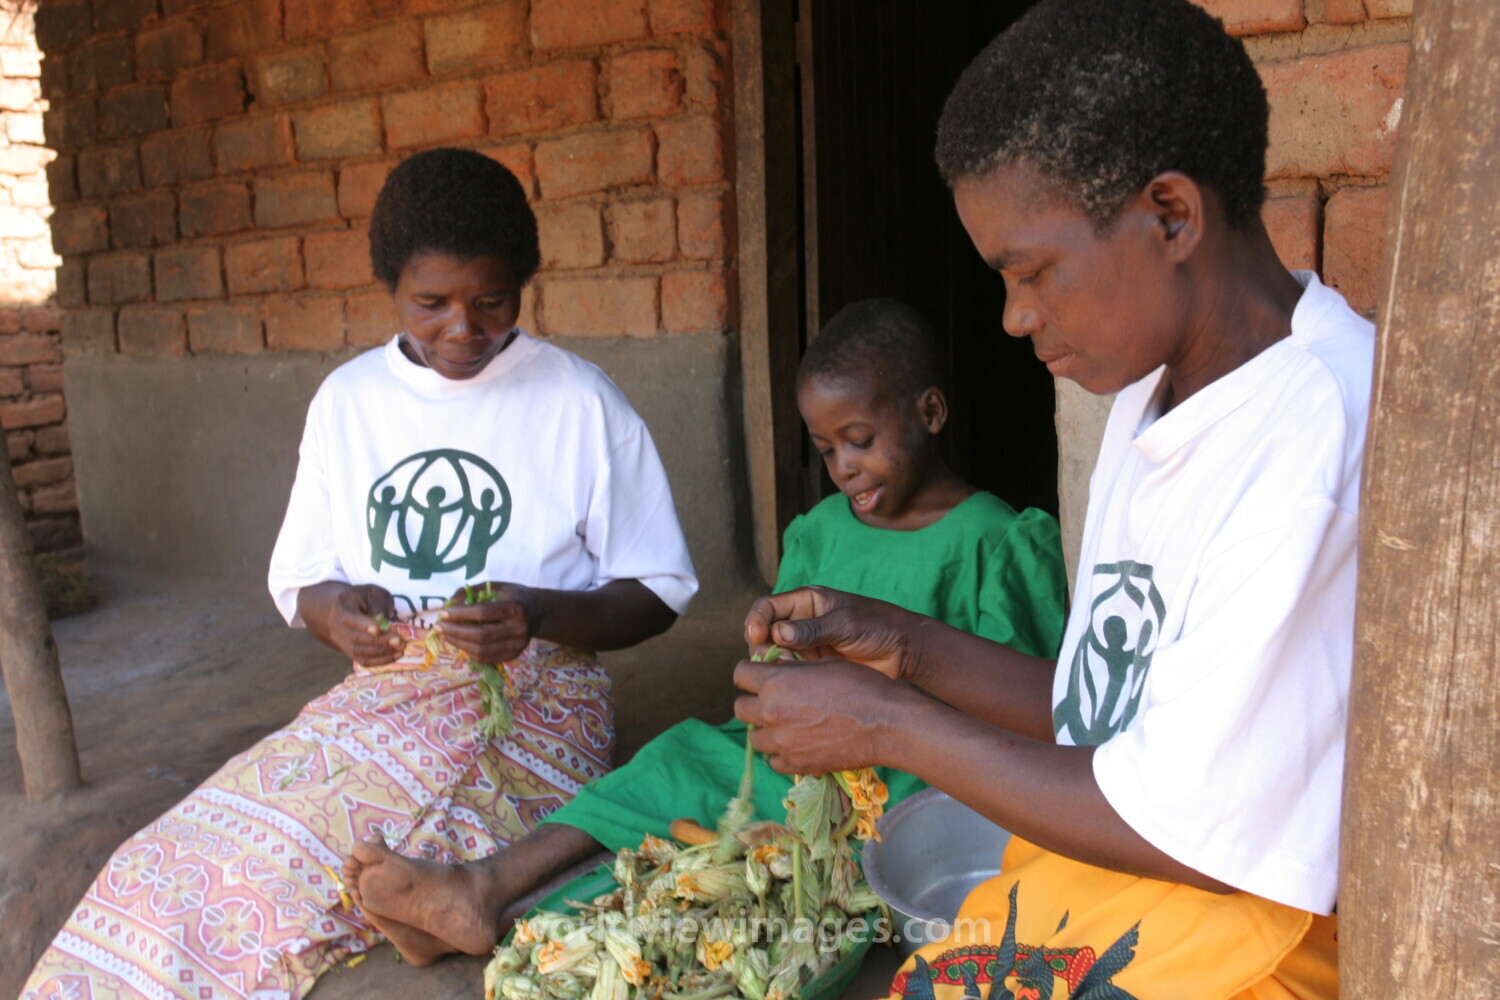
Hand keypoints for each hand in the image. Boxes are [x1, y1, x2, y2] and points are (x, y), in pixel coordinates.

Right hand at [325, 584, 401, 666]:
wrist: (344, 610)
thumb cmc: (363, 598)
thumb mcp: (372, 593)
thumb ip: (378, 604)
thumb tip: (383, 622)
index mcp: (342, 606)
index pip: (349, 618)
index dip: (363, 625)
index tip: (379, 629)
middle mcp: (337, 626)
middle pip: (356, 638)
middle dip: (380, 641)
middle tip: (400, 641)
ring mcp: (342, 641)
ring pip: (359, 652)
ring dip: (382, 652)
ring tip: (401, 648)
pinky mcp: (350, 652)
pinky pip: (363, 661)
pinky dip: (380, 660)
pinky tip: (395, 655)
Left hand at [435, 582, 534, 663]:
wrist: (539, 613)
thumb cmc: (513, 596)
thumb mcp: (496, 586)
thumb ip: (472, 591)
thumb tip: (449, 604)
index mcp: (515, 607)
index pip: (483, 612)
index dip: (460, 613)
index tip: (444, 613)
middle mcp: (518, 628)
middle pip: (481, 635)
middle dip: (455, 631)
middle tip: (439, 627)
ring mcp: (517, 645)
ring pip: (481, 650)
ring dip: (458, 643)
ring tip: (445, 635)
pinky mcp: (513, 655)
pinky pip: (486, 658)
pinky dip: (468, 651)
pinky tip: (459, 642)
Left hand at [732, 657, 917, 773]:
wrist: (885, 722)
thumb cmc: (860, 685)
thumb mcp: (824, 663)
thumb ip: (792, 667)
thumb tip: (774, 667)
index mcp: (776, 682)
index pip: (739, 674)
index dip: (750, 673)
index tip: (760, 676)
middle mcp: (771, 713)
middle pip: (740, 708)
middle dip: (753, 702)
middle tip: (773, 701)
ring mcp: (782, 742)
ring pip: (755, 738)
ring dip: (766, 730)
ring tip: (788, 724)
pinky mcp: (796, 764)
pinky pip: (774, 761)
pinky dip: (782, 753)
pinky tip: (798, 744)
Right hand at [743, 586, 920, 680]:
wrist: (903, 652)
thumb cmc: (878, 626)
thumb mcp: (845, 624)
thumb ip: (813, 629)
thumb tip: (778, 634)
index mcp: (807, 601)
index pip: (768, 607)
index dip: (756, 619)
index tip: (755, 635)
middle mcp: (801, 622)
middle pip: (765, 633)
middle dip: (761, 646)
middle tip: (774, 659)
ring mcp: (806, 646)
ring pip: (774, 654)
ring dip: (772, 664)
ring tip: (786, 672)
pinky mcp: (813, 667)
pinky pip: (790, 671)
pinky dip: (785, 677)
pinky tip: (792, 683)